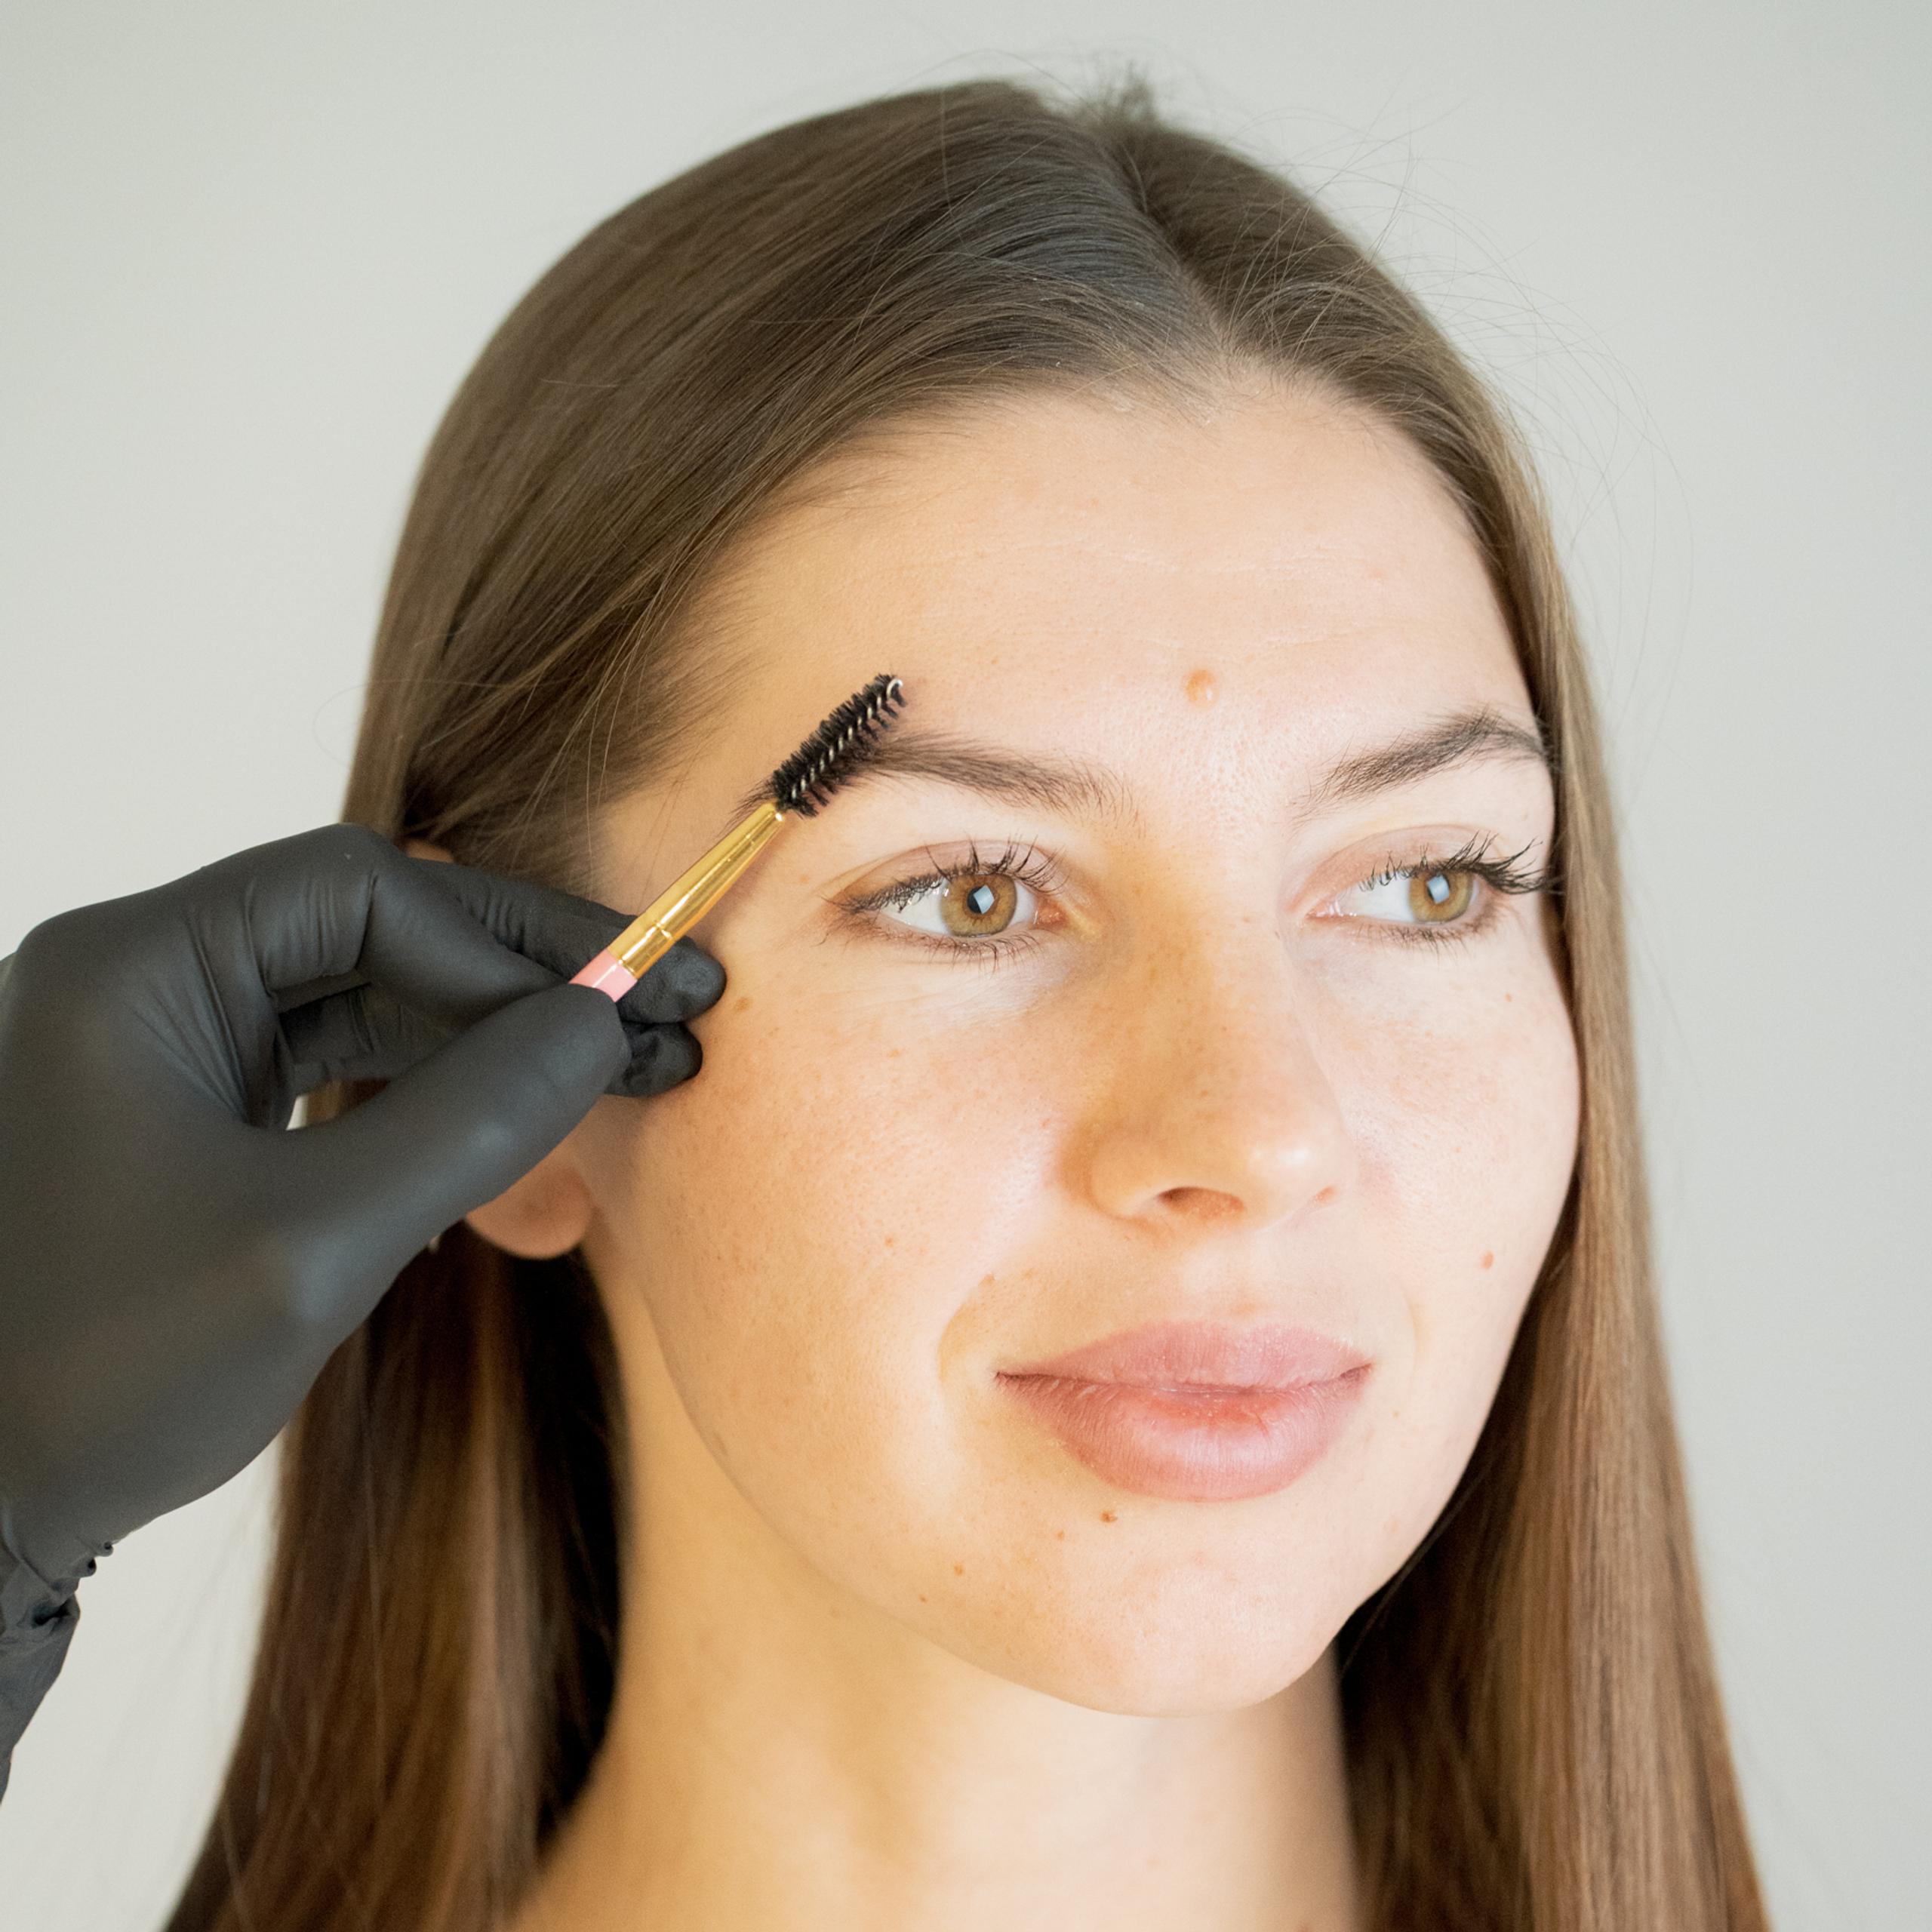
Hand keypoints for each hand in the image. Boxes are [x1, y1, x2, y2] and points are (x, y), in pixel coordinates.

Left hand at [0, 823, 723, 1593]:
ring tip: (630, 1063)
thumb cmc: (107, 1375)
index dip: (499, 947)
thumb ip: (473, 1119)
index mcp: (133, 966)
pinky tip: (530, 1108)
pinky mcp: (188, 1109)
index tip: (605, 1022)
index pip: (360, 889)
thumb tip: (606, 1020)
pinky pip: (337, 1058)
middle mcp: (142, 976)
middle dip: (525, 971)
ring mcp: (163, 1042)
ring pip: (369, 988)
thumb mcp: (317, 1243)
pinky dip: (439, 1081)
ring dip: (498, 1027)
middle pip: (375, 923)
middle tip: (671, 1002)